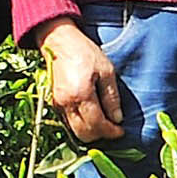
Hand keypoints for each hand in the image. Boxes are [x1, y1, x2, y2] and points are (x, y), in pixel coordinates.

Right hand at [35, 20, 134, 146]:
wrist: (59, 42)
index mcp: (81, 95)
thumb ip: (111, 97)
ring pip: (75, 132)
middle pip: (84, 134)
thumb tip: (117, 119)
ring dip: (90, 132)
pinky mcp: (54, 104)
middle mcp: (66, 104)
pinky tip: (91, 115)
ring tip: (103, 122)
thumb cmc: (85, 53)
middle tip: (113, 128)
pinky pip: (69, 123)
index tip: (121, 130)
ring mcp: (58, 105)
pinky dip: (81, 125)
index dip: (111, 132)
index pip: (97, 125)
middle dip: (101, 135)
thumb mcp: (106, 71)